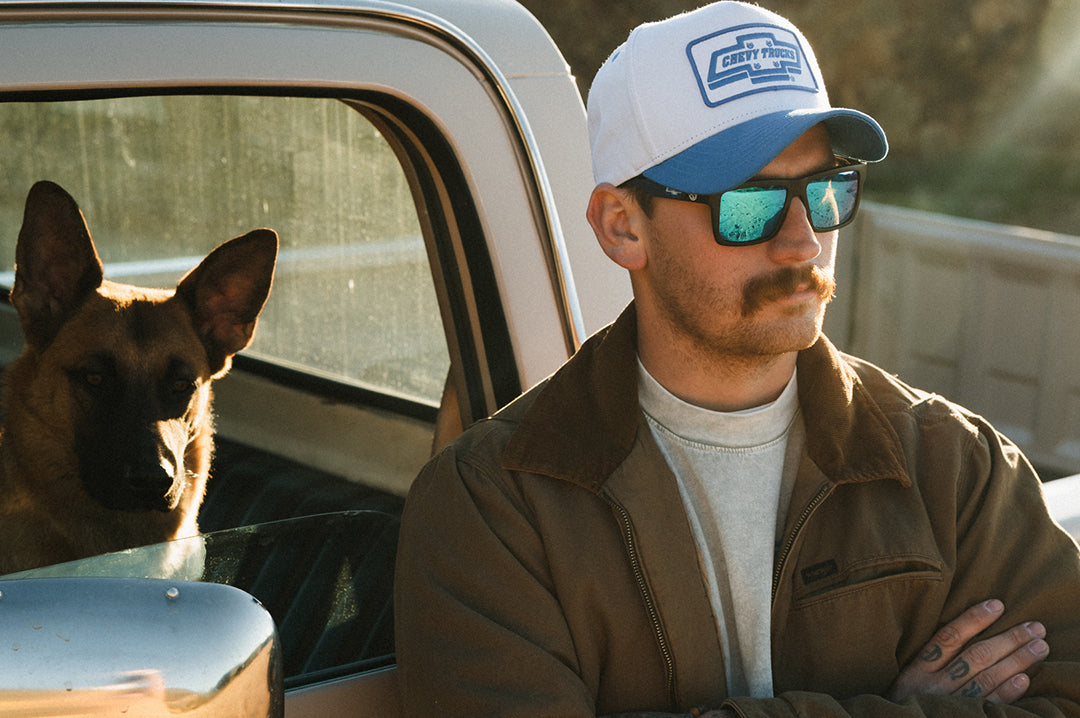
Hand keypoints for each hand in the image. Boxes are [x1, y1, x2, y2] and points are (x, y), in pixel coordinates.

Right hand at [887, 599, 1048, 702]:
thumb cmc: (907, 703)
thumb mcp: (906, 680)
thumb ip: (927, 662)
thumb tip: (962, 632)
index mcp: (917, 670)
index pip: (948, 638)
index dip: (973, 619)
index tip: (998, 604)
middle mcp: (934, 685)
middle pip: (975, 656)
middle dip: (1008, 640)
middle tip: (1035, 627)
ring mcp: (951, 702)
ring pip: (987, 677)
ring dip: (1016, 661)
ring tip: (1040, 646)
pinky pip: (989, 704)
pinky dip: (1007, 692)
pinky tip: (1024, 679)